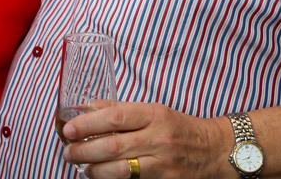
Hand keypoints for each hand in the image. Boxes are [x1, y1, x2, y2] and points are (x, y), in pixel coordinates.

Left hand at [61, 102, 224, 178]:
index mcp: (154, 114)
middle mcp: (158, 138)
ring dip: (94, 169)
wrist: (213, 150)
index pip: (115, 117)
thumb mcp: (152, 110)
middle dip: (84, 150)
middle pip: (113, 145)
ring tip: (81, 166)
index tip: (68, 129)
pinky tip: (99, 176)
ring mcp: (162, 162)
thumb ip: (119, 109)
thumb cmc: (178, 127)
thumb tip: (84, 108)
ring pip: (120, 169)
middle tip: (68, 152)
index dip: (88, 124)